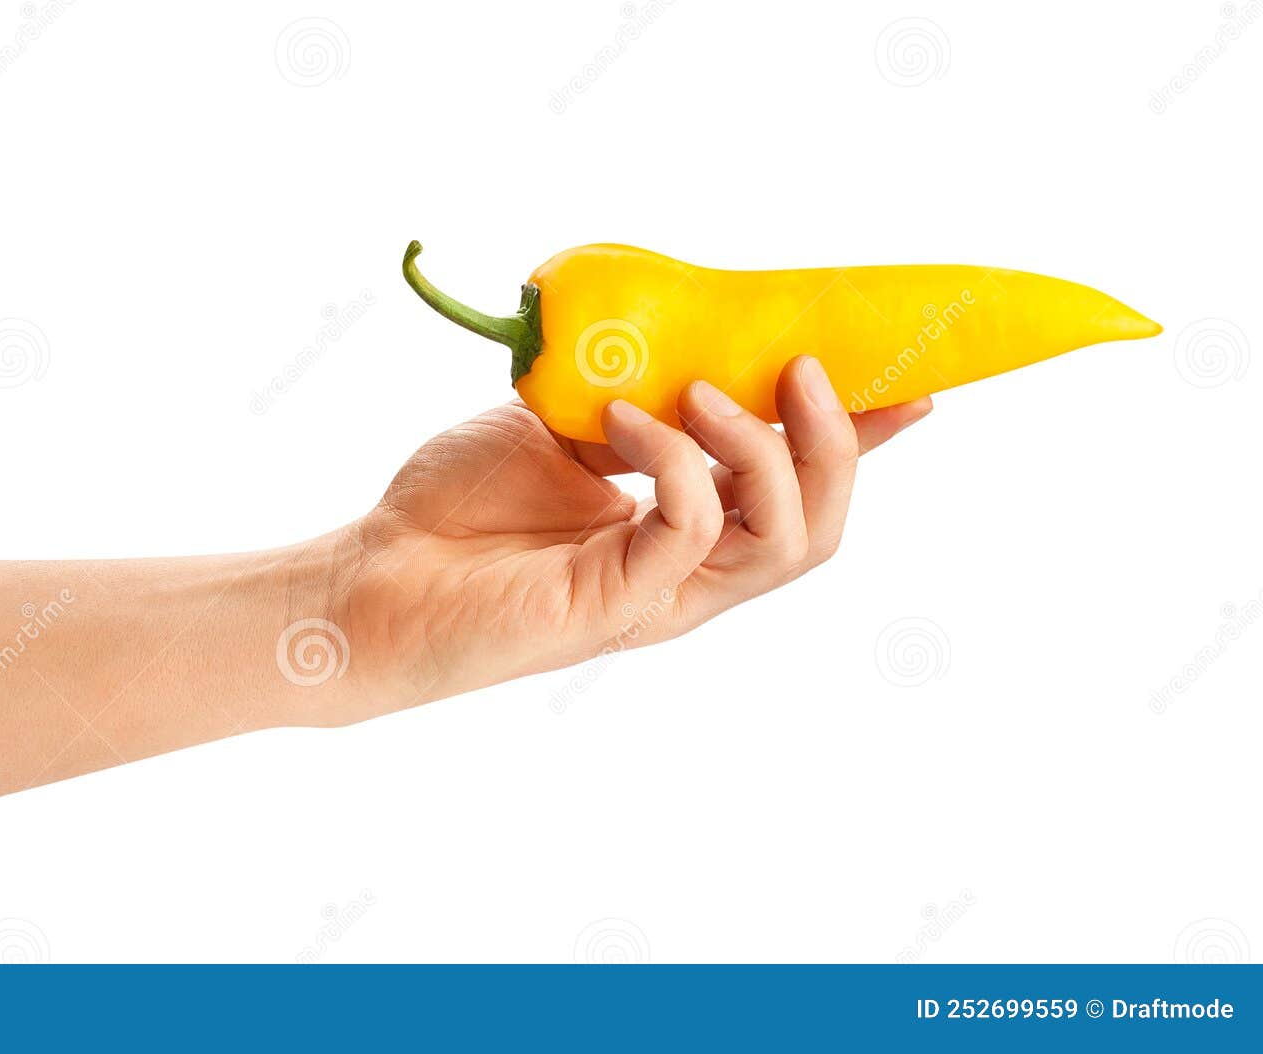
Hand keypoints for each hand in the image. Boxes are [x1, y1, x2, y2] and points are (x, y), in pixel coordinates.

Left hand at [332, 356, 930, 720]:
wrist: (372, 577)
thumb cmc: (455, 509)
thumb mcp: (561, 429)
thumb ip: (633, 404)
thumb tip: (689, 346)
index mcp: (683, 531)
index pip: (796, 488)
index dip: (861, 440)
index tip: (912, 379)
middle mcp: (686, 572)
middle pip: (817, 525)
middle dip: (837, 442)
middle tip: (805, 367)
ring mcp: (657, 595)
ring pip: (783, 540)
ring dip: (767, 449)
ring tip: (713, 389)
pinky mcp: (616, 605)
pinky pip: (691, 528)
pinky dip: (675, 458)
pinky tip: (623, 420)